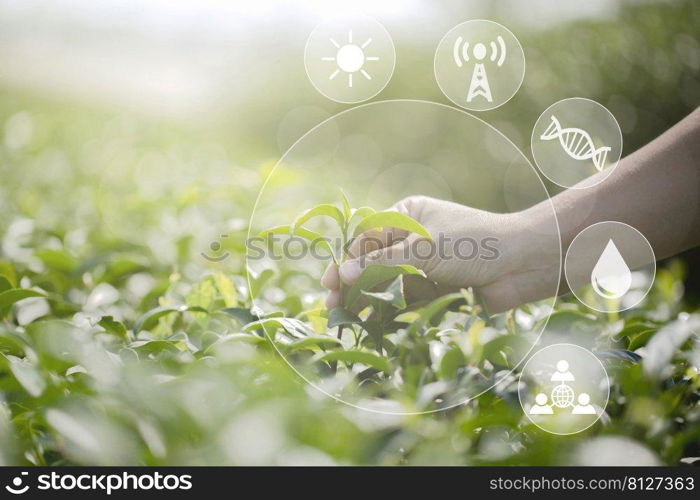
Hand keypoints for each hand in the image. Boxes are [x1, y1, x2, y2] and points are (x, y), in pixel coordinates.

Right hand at [322, 195, 553, 312]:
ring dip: (369, 300)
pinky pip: (407, 299)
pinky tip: (373, 325)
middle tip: (333, 306)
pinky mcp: (437, 288)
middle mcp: (413, 237)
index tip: (329, 283)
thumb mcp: (423, 248)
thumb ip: (381, 263)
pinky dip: (390, 311)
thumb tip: (340, 275)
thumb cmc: (473, 243)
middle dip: (354, 284)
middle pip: (375, 262)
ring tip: (348, 320)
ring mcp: (425, 263)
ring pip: (389, 282)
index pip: (368, 239)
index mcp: (407, 214)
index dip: (346, 262)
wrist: (525, 263)